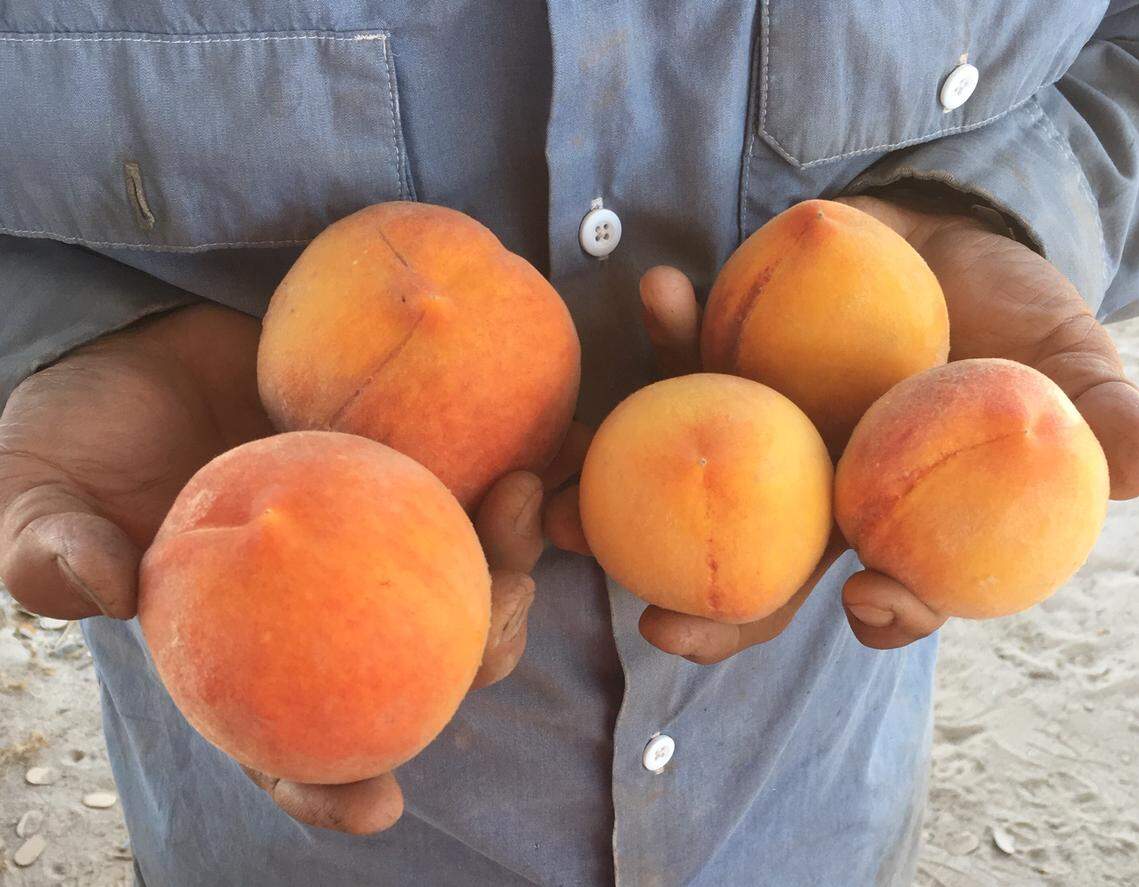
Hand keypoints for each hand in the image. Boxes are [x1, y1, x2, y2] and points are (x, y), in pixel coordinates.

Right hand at [0, 302, 548, 834]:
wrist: (130, 342)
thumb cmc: (79, 432)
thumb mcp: (37, 494)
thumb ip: (52, 550)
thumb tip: (106, 585)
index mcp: (240, 645)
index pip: (284, 741)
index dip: (329, 785)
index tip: (378, 806)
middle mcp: (318, 603)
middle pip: (407, 666)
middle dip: (467, 663)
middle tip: (493, 628)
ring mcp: (361, 538)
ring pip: (453, 582)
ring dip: (507, 564)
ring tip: (523, 506)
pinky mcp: (389, 470)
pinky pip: (456, 487)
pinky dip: (500, 478)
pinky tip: (531, 449)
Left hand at [546, 200, 1138, 660]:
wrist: (949, 232)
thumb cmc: (1013, 315)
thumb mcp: (1070, 364)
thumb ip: (1100, 418)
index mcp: (887, 517)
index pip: (886, 589)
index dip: (881, 611)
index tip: (870, 598)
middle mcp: (805, 492)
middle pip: (754, 572)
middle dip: (705, 607)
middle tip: (657, 626)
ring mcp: (751, 433)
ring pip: (683, 486)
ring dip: (619, 497)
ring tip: (562, 509)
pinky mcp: (717, 363)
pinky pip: (681, 357)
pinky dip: (668, 329)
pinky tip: (660, 289)